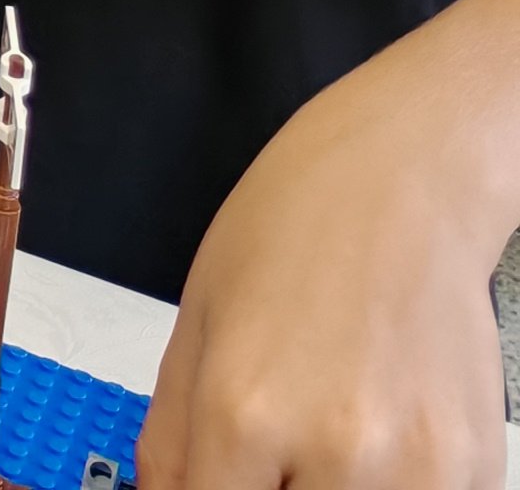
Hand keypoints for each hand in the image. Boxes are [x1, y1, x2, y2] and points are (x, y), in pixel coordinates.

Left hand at [144, 33, 514, 487]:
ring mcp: (417, 467)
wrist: (399, 188)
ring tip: (318, 444)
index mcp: (243, 410)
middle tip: (265, 460)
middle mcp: (337, 448)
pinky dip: (387, 487)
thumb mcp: (194, 328)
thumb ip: (173, 439)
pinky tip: (374, 438)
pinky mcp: (474, 469)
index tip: (214, 482)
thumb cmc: (291, 234)